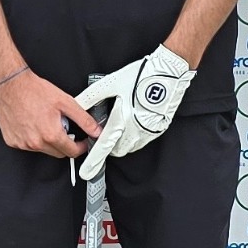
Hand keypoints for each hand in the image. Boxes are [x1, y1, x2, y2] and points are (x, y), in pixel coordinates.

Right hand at [0, 70, 101, 158]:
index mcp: (51, 135)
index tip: (82, 141)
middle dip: (65, 143)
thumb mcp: (65, 102)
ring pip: (43, 150)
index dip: (81, 146)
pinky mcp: (12, 141)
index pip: (72, 152)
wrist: (10, 85)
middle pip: (58, 153)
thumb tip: (96, 130)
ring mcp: (23, 144)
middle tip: (63, 127)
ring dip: (48, 141)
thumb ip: (84, 119)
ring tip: (45, 122)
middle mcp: (36, 143)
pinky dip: (33, 138)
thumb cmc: (34, 91)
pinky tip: (33, 124)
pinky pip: (28, 146)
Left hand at [72, 45, 194, 181]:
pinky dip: (134, 134)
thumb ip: (92, 96)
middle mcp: (135, 131)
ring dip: (122, 139)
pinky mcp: (158, 130)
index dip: (93, 160)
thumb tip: (78, 104)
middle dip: (109, 144)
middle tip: (107, 129)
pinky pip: (141, 139)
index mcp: (121, 120)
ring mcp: (148, 132)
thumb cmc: (142, 77)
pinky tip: (135, 118)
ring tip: (123, 118)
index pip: (103, 146)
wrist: (169, 74)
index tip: (86, 172)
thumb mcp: (111, 83)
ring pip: (129, 145)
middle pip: (116, 149)